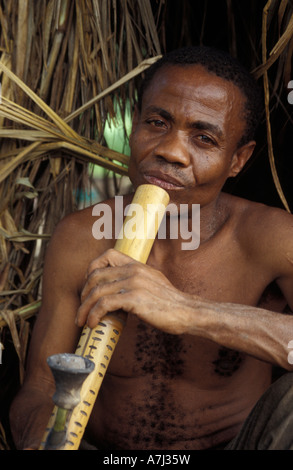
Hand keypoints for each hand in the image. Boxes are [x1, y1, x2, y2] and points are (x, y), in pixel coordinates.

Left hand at [76, 249, 195, 333]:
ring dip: (85, 308)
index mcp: (137, 264)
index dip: (92, 269)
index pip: (107, 255)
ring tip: (82, 321)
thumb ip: (135, 280)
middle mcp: (134, 270)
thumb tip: (117, 292)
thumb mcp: (152, 282)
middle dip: (84, 294)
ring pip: (97, 291)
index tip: (89, 286)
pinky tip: (93, 323)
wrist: (187, 312)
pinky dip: (94, 315)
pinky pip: (104, 304)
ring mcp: (134, 283)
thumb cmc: (169, 303)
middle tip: (81, 310)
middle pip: (96, 276)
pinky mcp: (134, 299)